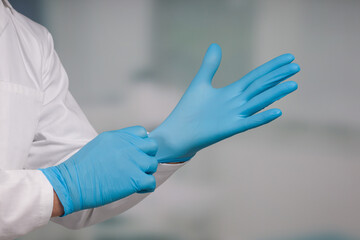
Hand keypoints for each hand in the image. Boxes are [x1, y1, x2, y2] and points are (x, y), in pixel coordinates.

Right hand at [40, 126, 157, 215]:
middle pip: (152, 147)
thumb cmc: (81, 168)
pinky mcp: (135, 179)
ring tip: (134, 179)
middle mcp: (128, 146)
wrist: (71, 183)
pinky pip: (151, 181)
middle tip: (137, 166)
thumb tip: (129, 148)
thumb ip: (117, 143)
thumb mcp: (99, 144)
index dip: (141, 143)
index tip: (135, 153)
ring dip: (146, 172)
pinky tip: (136, 188)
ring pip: (153, 164)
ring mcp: (133, 162)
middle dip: (147, 156)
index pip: (141, 132)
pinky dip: (146, 186)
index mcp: (118, 137)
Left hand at [150, 44, 299, 162]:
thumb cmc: (189, 110)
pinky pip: (249, 122)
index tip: (288, 58)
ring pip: (258, 102)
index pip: (256, 77)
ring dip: (275, 94)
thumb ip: (210, 65)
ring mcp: (235, 116)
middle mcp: (237, 103)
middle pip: (260, 87)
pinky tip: (277, 111)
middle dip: (277, 77)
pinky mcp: (229, 128)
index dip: (271, 67)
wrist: (178, 132)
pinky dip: (262, 117)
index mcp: (232, 92)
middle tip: (297, 67)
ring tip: (293, 85)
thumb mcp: (201, 82)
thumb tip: (215, 45)